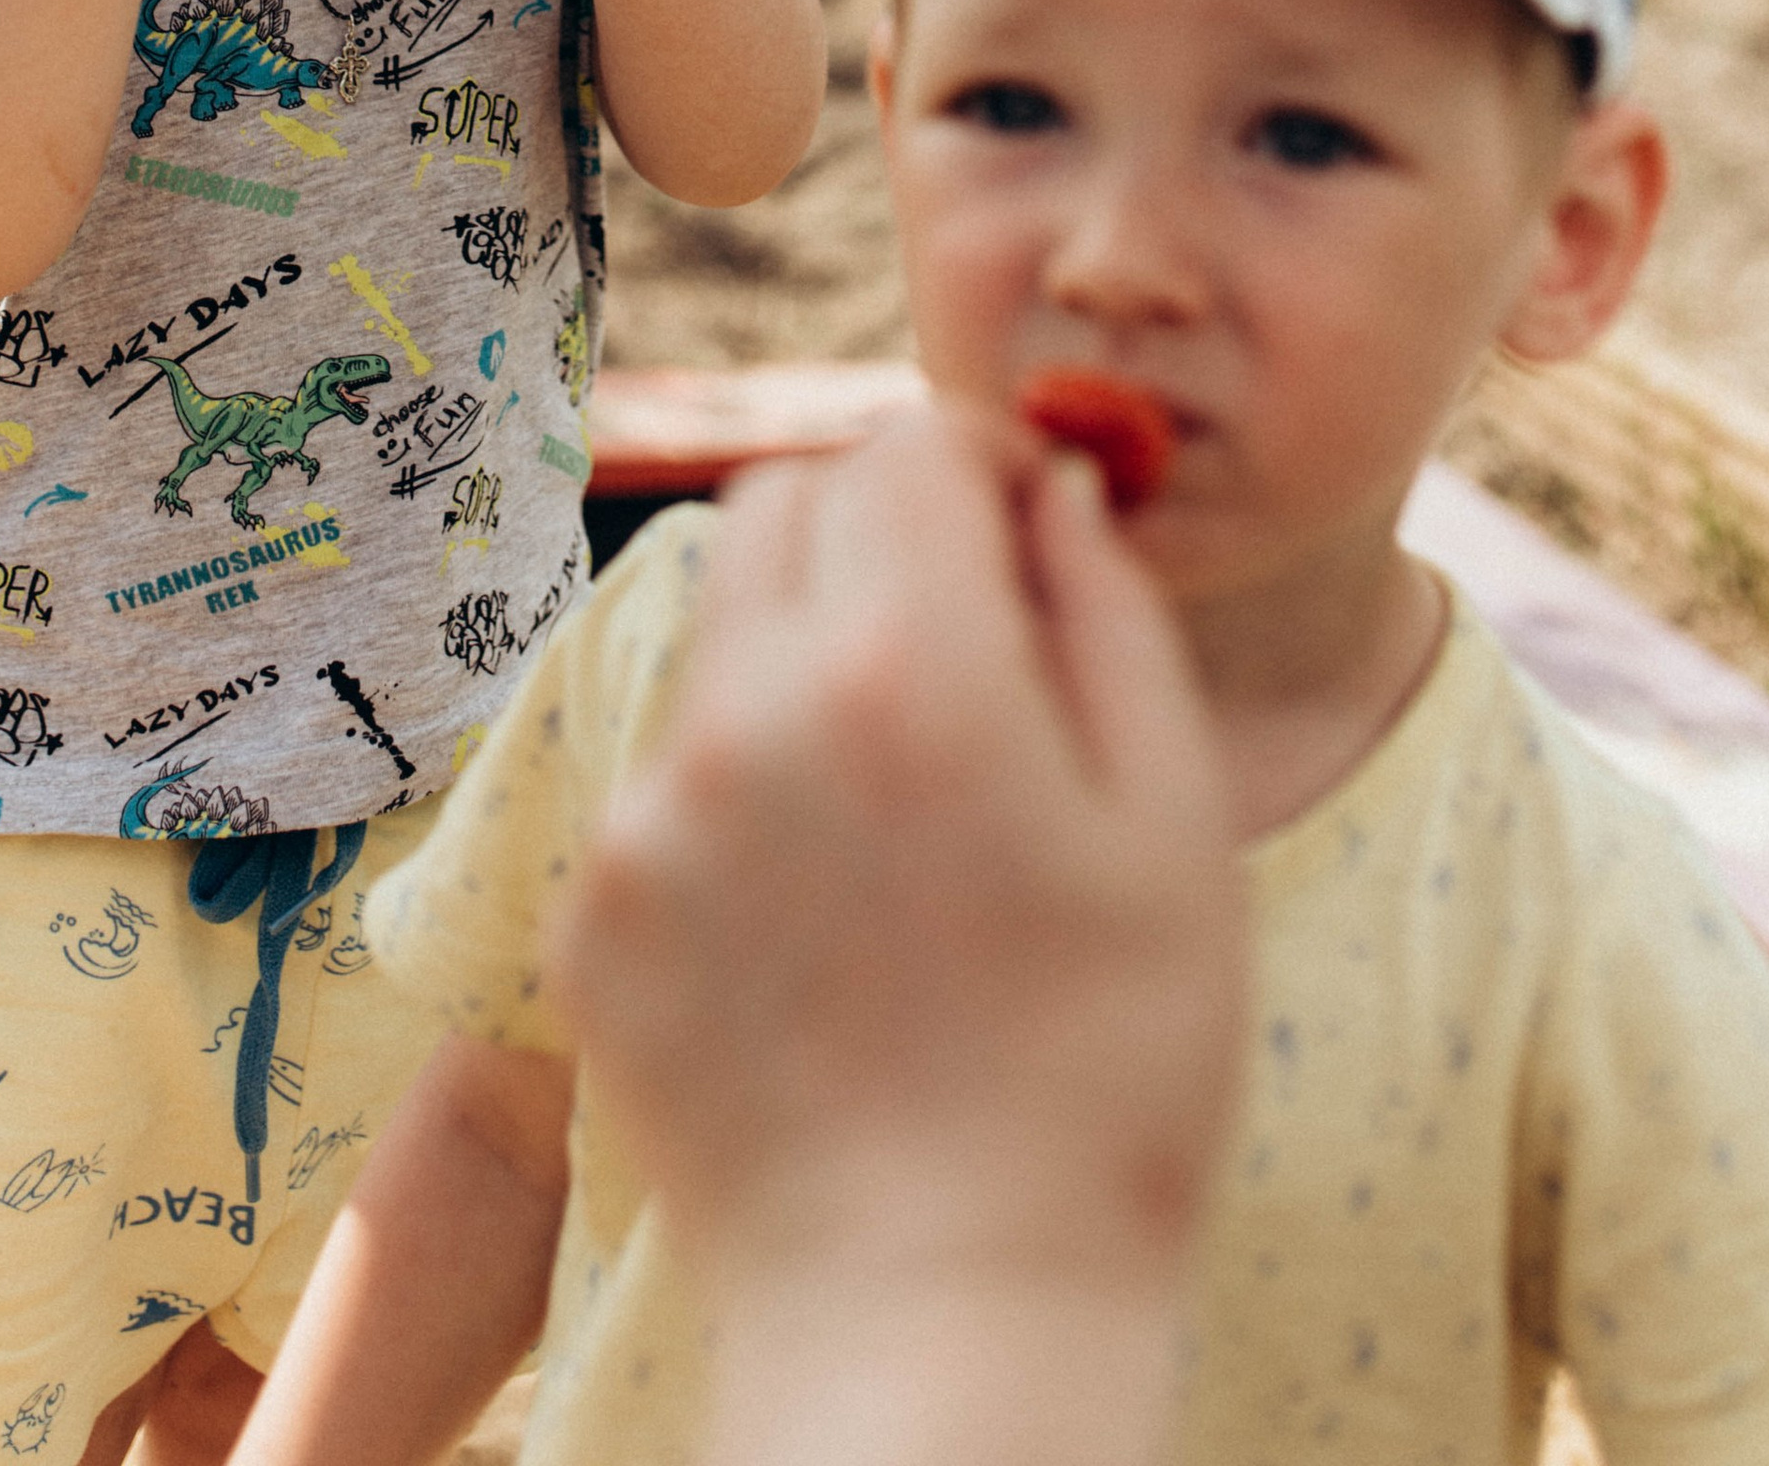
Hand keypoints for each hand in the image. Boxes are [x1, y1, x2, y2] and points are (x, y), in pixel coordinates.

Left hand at [553, 404, 1244, 1308]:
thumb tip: (1051, 485)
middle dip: (877, 525)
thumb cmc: (1108, 1082)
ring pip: (717, 630)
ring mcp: (652, 815)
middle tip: (960, 633)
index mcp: (911, 671)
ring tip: (897, 799)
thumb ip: (1109, 613)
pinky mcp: (593, 911)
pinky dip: (741, 788)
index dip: (978, 459)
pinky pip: (665, 772)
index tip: (1021, 519)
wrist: (941, 1324)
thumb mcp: (1175, 828)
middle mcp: (751, 712)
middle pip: (785, 500)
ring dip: (803, 652)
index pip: (906, 443)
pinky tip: (824, 911)